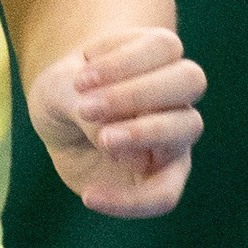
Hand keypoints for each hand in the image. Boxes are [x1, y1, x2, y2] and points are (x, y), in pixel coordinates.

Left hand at [26, 24, 205, 218]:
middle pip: (189, 78)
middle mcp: (174, 92)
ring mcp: (175, 134)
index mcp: (154, 54)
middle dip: (138, 93)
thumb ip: (84, 107)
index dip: (125, 62)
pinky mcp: (165, 176)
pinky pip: (165, 193)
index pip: (164, 46)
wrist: (59, 124)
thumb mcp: (57, 90)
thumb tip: (122, 150)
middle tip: (88, 109)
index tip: (80, 81)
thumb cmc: (64, 94)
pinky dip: (130, 200)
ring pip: (187, 125)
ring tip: (104, 141)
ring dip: (144, 131)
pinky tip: (90, 196)